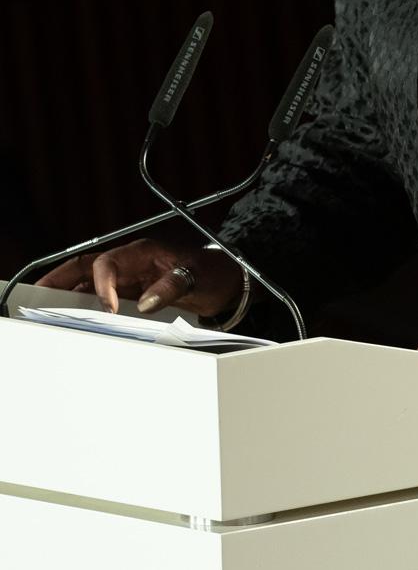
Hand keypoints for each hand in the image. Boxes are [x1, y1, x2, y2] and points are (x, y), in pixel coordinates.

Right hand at [35, 238, 242, 317]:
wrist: (227, 279)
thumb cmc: (212, 273)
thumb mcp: (196, 280)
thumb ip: (170, 289)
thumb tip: (144, 304)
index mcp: (142, 252)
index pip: (108, 264)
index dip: (102, 285)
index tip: (106, 307)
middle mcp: (131, 262)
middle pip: (87, 267)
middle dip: (61, 278)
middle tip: (39, 292)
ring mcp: (130, 277)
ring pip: (90, 280)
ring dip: (68, 290)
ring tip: (46, 305)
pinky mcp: (133, 291)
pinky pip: (103, 295)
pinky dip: (86, 303)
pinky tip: (74, 316)